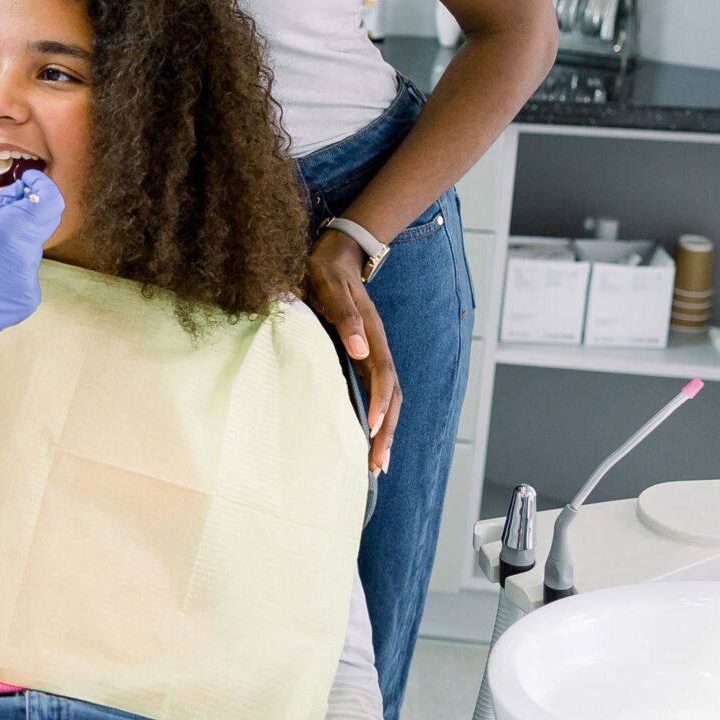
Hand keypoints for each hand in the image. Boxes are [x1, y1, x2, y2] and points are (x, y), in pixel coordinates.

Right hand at [0, 175, 64, 391]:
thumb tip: (16, 195)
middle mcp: (26, 255)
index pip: (50, 201)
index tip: (28, 184)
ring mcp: (29, 280)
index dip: (42, 187)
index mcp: (9, 230)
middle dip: (22, 217)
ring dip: (12, 246)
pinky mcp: (27, 299)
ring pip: (29, 249)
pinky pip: (24, 273)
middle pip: (40, 224)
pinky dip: (9, 270)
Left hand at [306, 226, 401, 470]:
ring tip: (374, 465)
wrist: (335, 253)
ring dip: (383, 432)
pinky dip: (376, 419)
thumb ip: (344, 316)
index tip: (370, 430)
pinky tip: (366, 439)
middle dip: (386, 432)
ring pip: (388, 399)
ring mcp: (372, 353)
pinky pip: (376, 393)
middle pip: (392, 396)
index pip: (383, 375)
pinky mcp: (363, 357)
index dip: (379, 403)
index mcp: (371, 333)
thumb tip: (360, 349)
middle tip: (375, 467)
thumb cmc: (326, 269)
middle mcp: (376, 347)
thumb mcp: (329, 286)